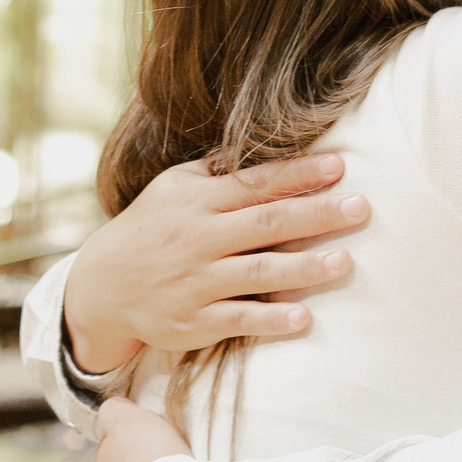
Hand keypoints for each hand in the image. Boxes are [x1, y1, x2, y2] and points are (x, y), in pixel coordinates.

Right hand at [65, 154, 368, 372]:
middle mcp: (199, 239)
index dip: (299, 174)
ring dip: (303, 267)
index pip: (256, 183)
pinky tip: (304, 317)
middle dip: (316, 214)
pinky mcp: (193, 321)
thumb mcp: (173, 188)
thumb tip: (261, 139)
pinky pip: (237, 319)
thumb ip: (217, 170)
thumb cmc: (151, 229)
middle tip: (361, 208)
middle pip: (265, 223)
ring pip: (257, 271)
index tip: (341, 166)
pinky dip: (270, 318)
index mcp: (198, 201)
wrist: (99, 287)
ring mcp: (195, 282)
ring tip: (345, 260)